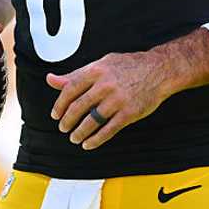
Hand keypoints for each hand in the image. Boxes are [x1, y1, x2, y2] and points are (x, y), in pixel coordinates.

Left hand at [46, 52, 169, 150]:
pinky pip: (108, 130)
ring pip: (92, 121)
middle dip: (67, 121)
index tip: (55, 115)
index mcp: (97, 70)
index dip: (60, 104)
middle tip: (63, 128)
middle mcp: (106, 85)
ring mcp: (118, 100)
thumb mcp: (101, 64)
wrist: (158, 70)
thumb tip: (50, 80)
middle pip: (79, 107)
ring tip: (74, 138)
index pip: (70, 89)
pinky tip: (89, 144)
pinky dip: (96, 139)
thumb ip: (76, 74)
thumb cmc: (127, 66)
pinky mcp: (129, 113)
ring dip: (80, 132)